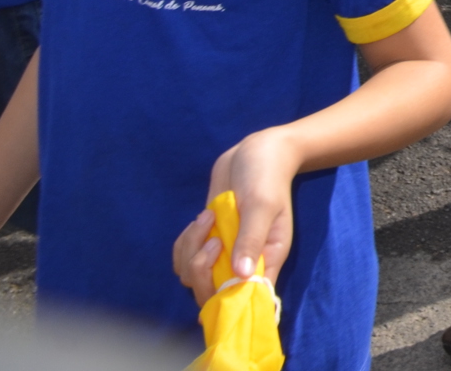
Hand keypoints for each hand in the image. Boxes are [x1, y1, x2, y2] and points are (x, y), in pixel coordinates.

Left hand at [176, 127, 299, 304]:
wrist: (255, 152)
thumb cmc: (266, 176)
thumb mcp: (262, 205)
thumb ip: (251, 239)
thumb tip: (242, 274)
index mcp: (267, 258)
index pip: (247, 296)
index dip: (230, 299)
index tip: (221, 277)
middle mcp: (244, 262)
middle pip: (211, 294)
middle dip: (201, 272)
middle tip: (211, 241)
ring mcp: (223, 253)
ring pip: (192, 275)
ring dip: (191, 250)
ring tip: (208, 219)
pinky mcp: (207, 241)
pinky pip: (184, 258)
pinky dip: (185, 243)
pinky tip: (201, 220)